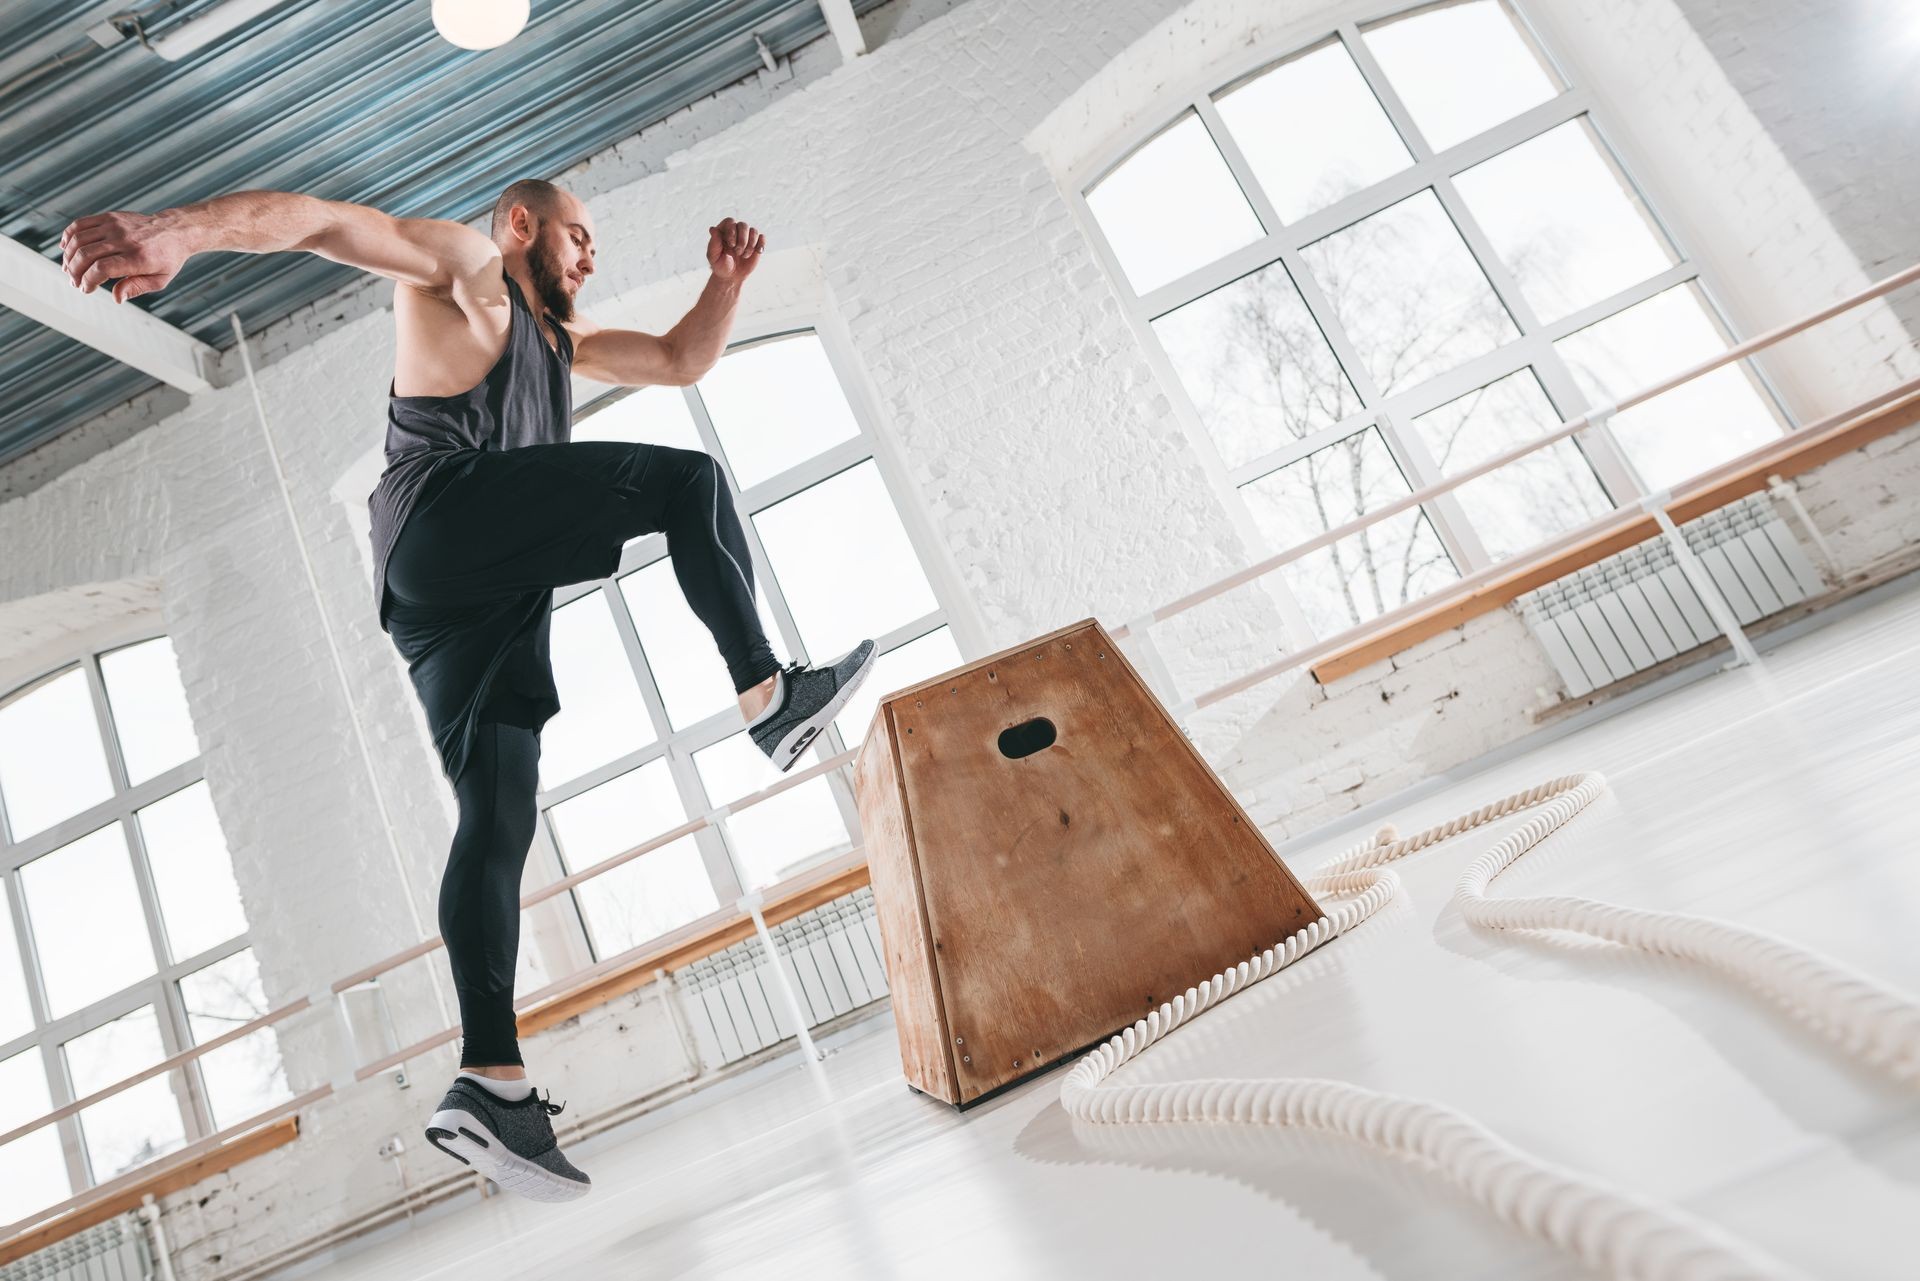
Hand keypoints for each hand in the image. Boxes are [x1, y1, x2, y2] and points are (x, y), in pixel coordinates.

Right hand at [60, 210, 189, 302]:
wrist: (174, 230)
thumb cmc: (167, 259)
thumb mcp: (159, 280)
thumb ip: (136, 288)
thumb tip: (116, 298)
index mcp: (138, 258)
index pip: (102, 268)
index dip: (88, 281)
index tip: (86, 289)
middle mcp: (124, 239)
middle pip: (86, 254)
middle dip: (75, 272)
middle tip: (74, 282)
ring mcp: (115, 225)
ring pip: (79, 239)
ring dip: (68, 257)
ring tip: (69, 269)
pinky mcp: (109, 217)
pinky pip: (80, 224)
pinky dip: (69, 237)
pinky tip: (66, 249)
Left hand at [706, 217, 764, 283]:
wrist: (731, 276)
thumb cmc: (720, 265)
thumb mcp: (713, 255)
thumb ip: (714, 242)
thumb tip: (712, 228)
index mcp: (724, 231)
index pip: (730, 221)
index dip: (732, 230)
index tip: (731, 244)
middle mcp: (736, 231)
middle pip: (743, 225)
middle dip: (742, 240)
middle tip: (737, 252)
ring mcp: (747, 237)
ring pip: (754, 231)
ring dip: (750, 244)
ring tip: (744, 255)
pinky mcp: (756, 244)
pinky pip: (762, 238)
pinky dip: (761, 244)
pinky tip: (757, 252)